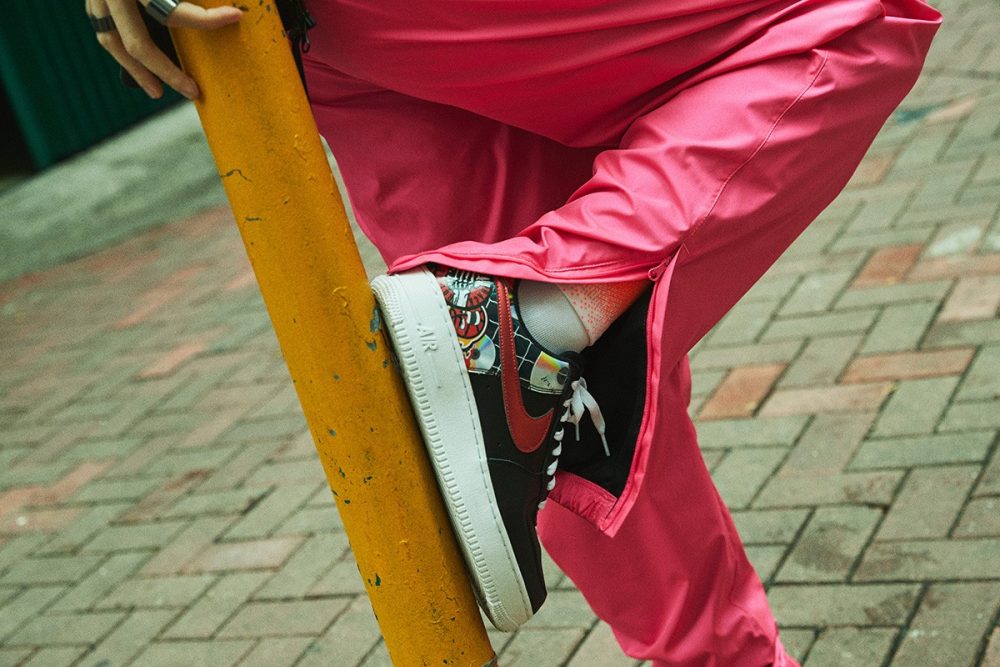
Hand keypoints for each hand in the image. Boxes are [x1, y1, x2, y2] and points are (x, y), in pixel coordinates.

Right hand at [86, 0, 241, 99]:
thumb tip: (232, 7)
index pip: (173, 12)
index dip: (207, 19)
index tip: (235, 16)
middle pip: (138, 43)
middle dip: (166, 71)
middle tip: (192, 91)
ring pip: (114, 43)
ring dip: (137, 71)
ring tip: (157, 91)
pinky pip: (105, 31)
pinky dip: (122, 50)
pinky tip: (140, 66)